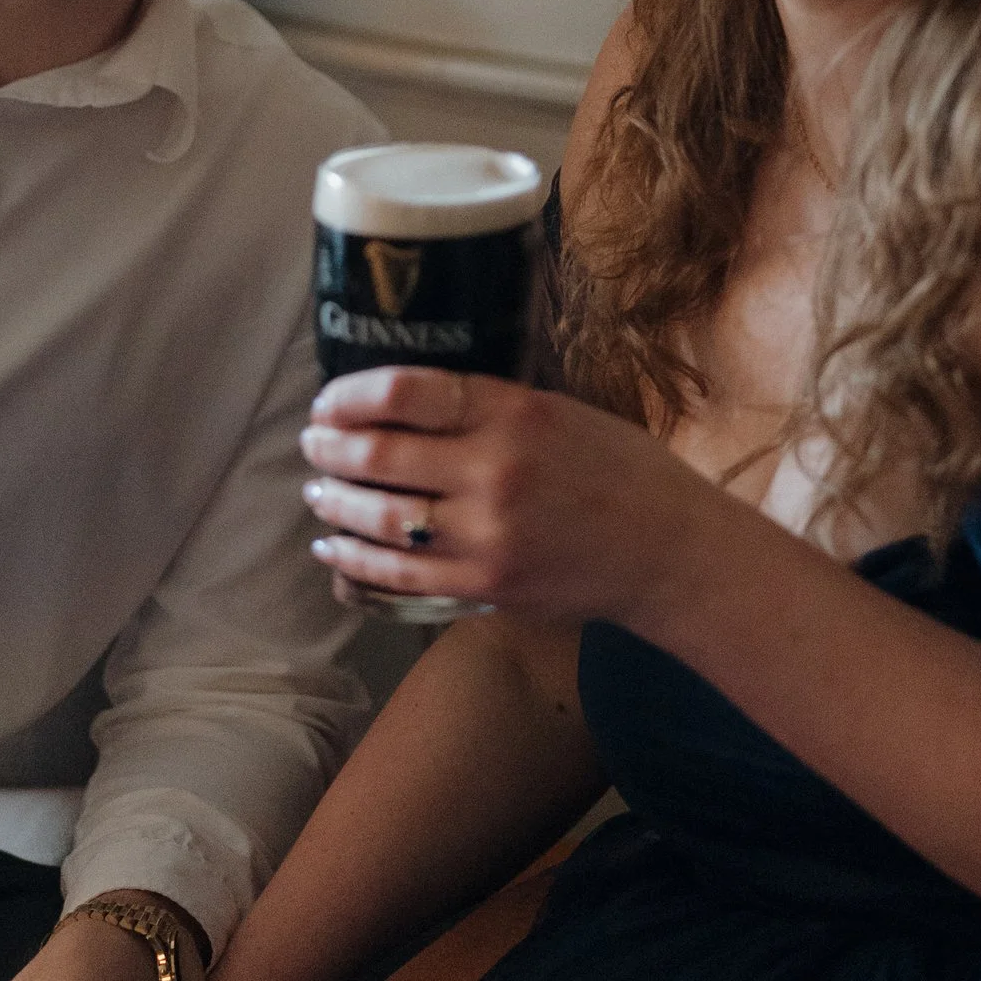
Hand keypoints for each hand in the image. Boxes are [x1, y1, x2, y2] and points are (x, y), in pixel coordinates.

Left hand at [299, 368, 706, 631]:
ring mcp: (484, 537)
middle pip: (379, 456)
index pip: (407, 393)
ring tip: (316, 490)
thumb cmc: (619, 470)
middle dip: (330, 448)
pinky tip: (334, 547)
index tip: (330, 400)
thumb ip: (487, 405)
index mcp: (515, 414)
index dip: (351, 395)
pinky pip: (397, 576)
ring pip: (378, 519)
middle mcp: (494, 473)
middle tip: (312, 442)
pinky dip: (354, 561)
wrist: (667, 552)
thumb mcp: (559, 411)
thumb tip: (405, 399)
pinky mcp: (483, 586)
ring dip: (334, 502)